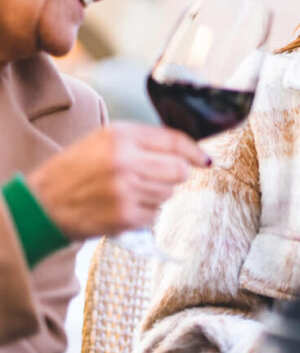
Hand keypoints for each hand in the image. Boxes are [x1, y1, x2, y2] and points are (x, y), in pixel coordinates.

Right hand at [25, 122, 209, 238]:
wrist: (42, 204)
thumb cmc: (74, 171)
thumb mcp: (102, 141)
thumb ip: (141, 141)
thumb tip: (185, 151)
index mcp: (120, 136)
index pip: (174, 140)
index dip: (194, 151)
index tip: (204, 159)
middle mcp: (125, 161)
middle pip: (179, 170)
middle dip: (174, 175)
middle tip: (154, 178)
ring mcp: (126, 190)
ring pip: (169, 193)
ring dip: (156, 194)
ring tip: (128, 191)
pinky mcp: (125, 216)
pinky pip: (155, 214)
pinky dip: (144, 213)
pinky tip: (122, 206)